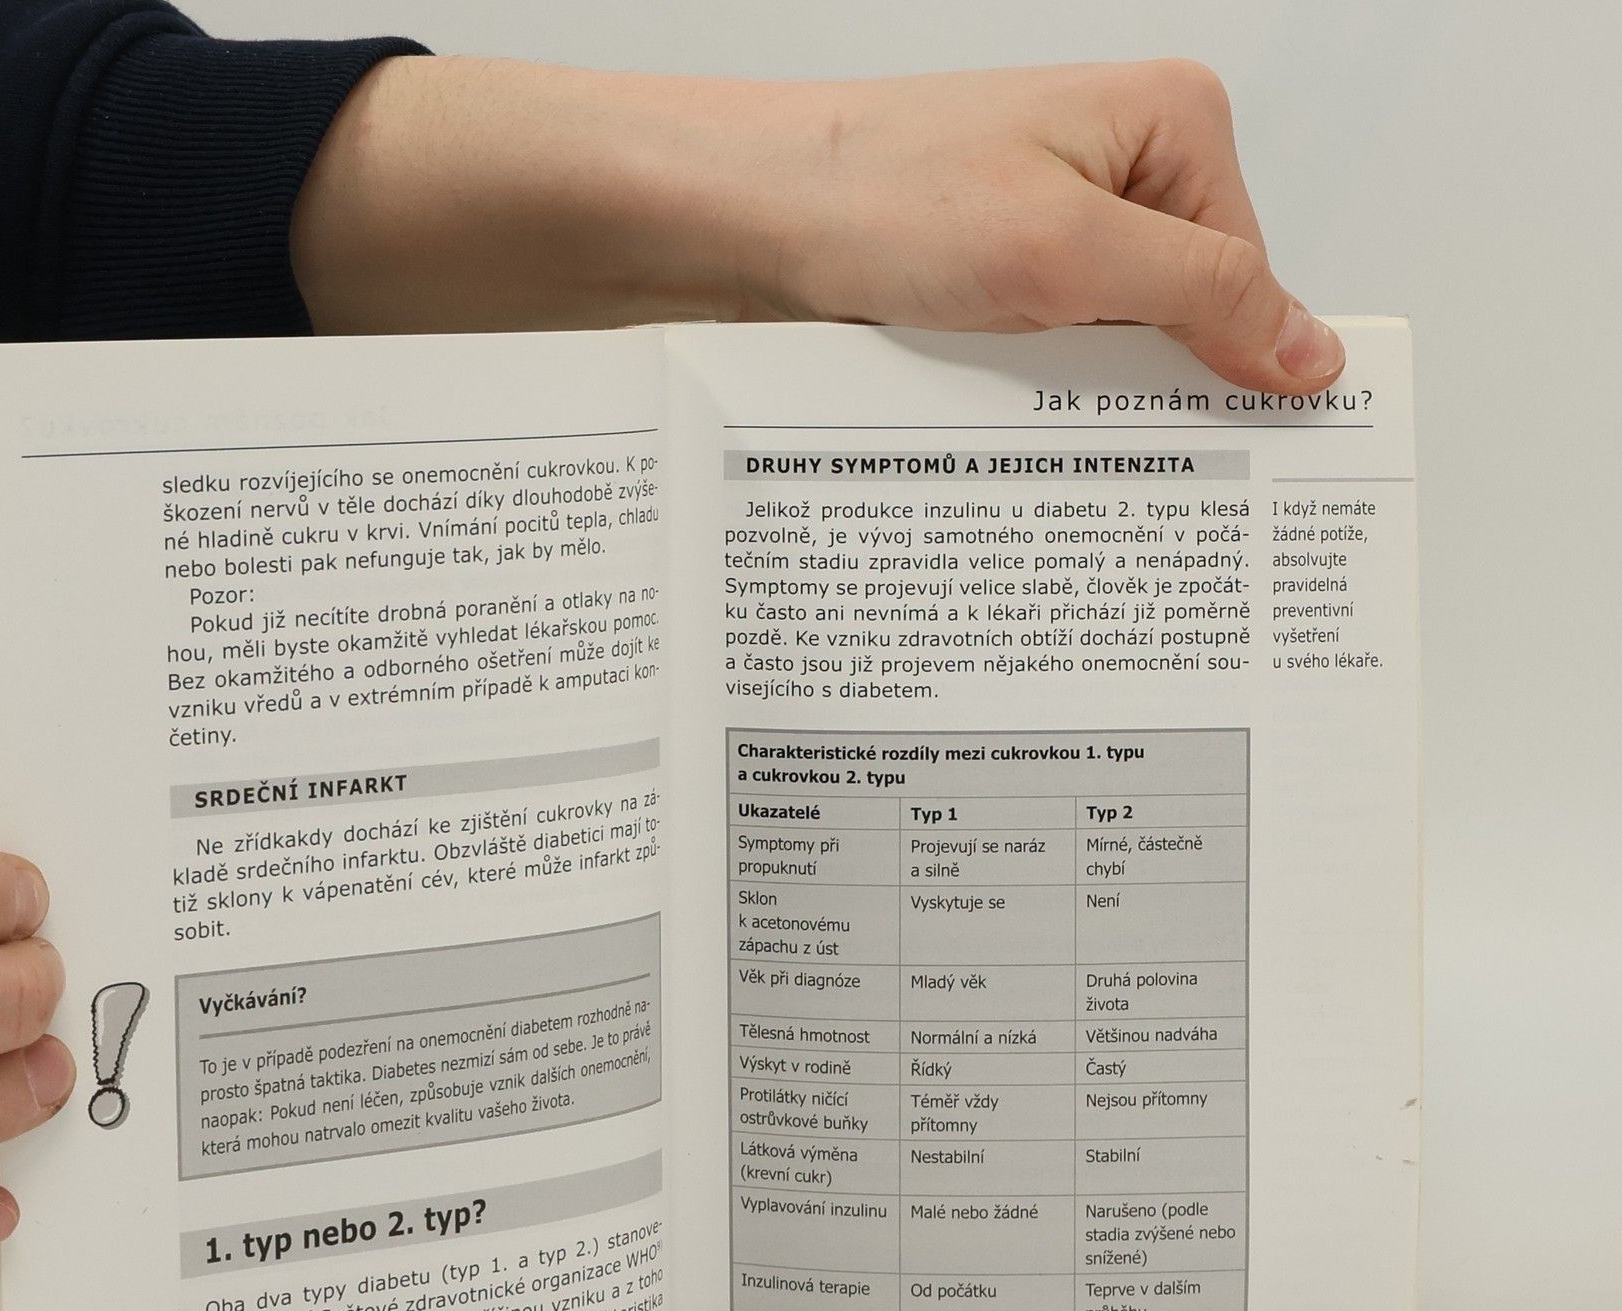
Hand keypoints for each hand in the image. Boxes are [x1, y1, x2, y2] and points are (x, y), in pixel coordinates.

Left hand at [294, 56, 1340, 393]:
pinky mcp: (981, 278)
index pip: (1250, 276)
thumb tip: (1309, 351)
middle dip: (1145, 391)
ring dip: (1072, 403)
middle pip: (1179, 317)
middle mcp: (1111, 165)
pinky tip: (993, 428)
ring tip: (1032, 432)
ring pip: (1103, 348)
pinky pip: (1037, 358)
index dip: (1233, 371)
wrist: (724, 218)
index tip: (1227, 458)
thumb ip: (1201, 302)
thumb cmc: (869, 193)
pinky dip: (1021, 401)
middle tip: (1118, 463)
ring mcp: (1041, 222)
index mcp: (1166, 124)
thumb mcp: (1066, 255)